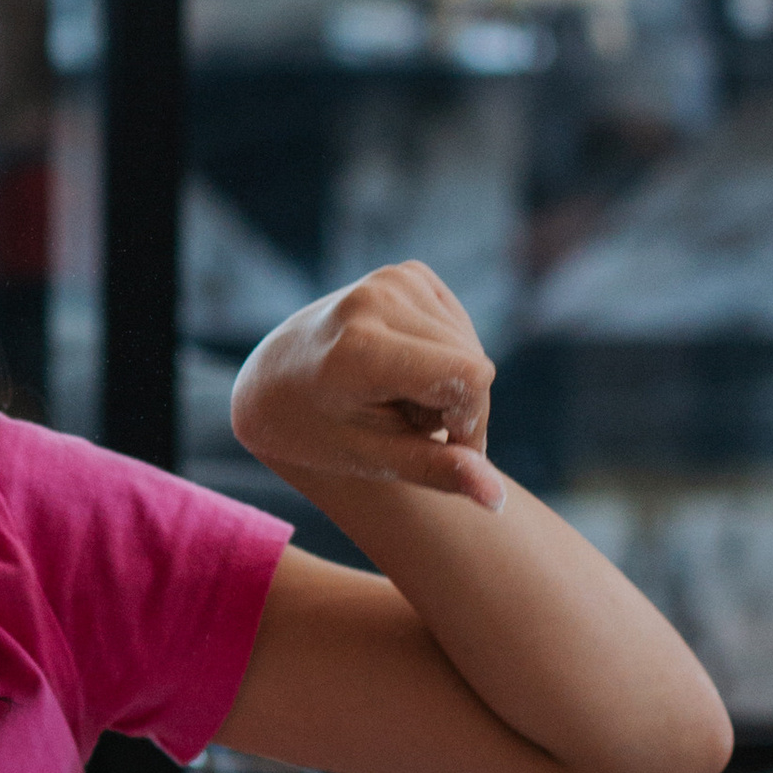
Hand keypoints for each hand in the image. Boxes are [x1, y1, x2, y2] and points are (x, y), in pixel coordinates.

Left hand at [230, 263, 503, 511]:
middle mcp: (375, 299)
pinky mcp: (406, 272)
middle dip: (454, 406)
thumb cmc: (319, 430)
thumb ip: (437, 472)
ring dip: (447, 382)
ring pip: (470, 345)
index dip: (469, 421)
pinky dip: (443, 354)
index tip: (439, 447)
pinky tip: (403, 368)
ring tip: (395, 397)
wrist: (273, 380)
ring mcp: (391, 278)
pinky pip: (458, 324)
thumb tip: (498, 499)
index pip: (468, 377)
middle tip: (402, 424)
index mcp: (360, 348)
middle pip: (473, 362)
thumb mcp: (371, 458)